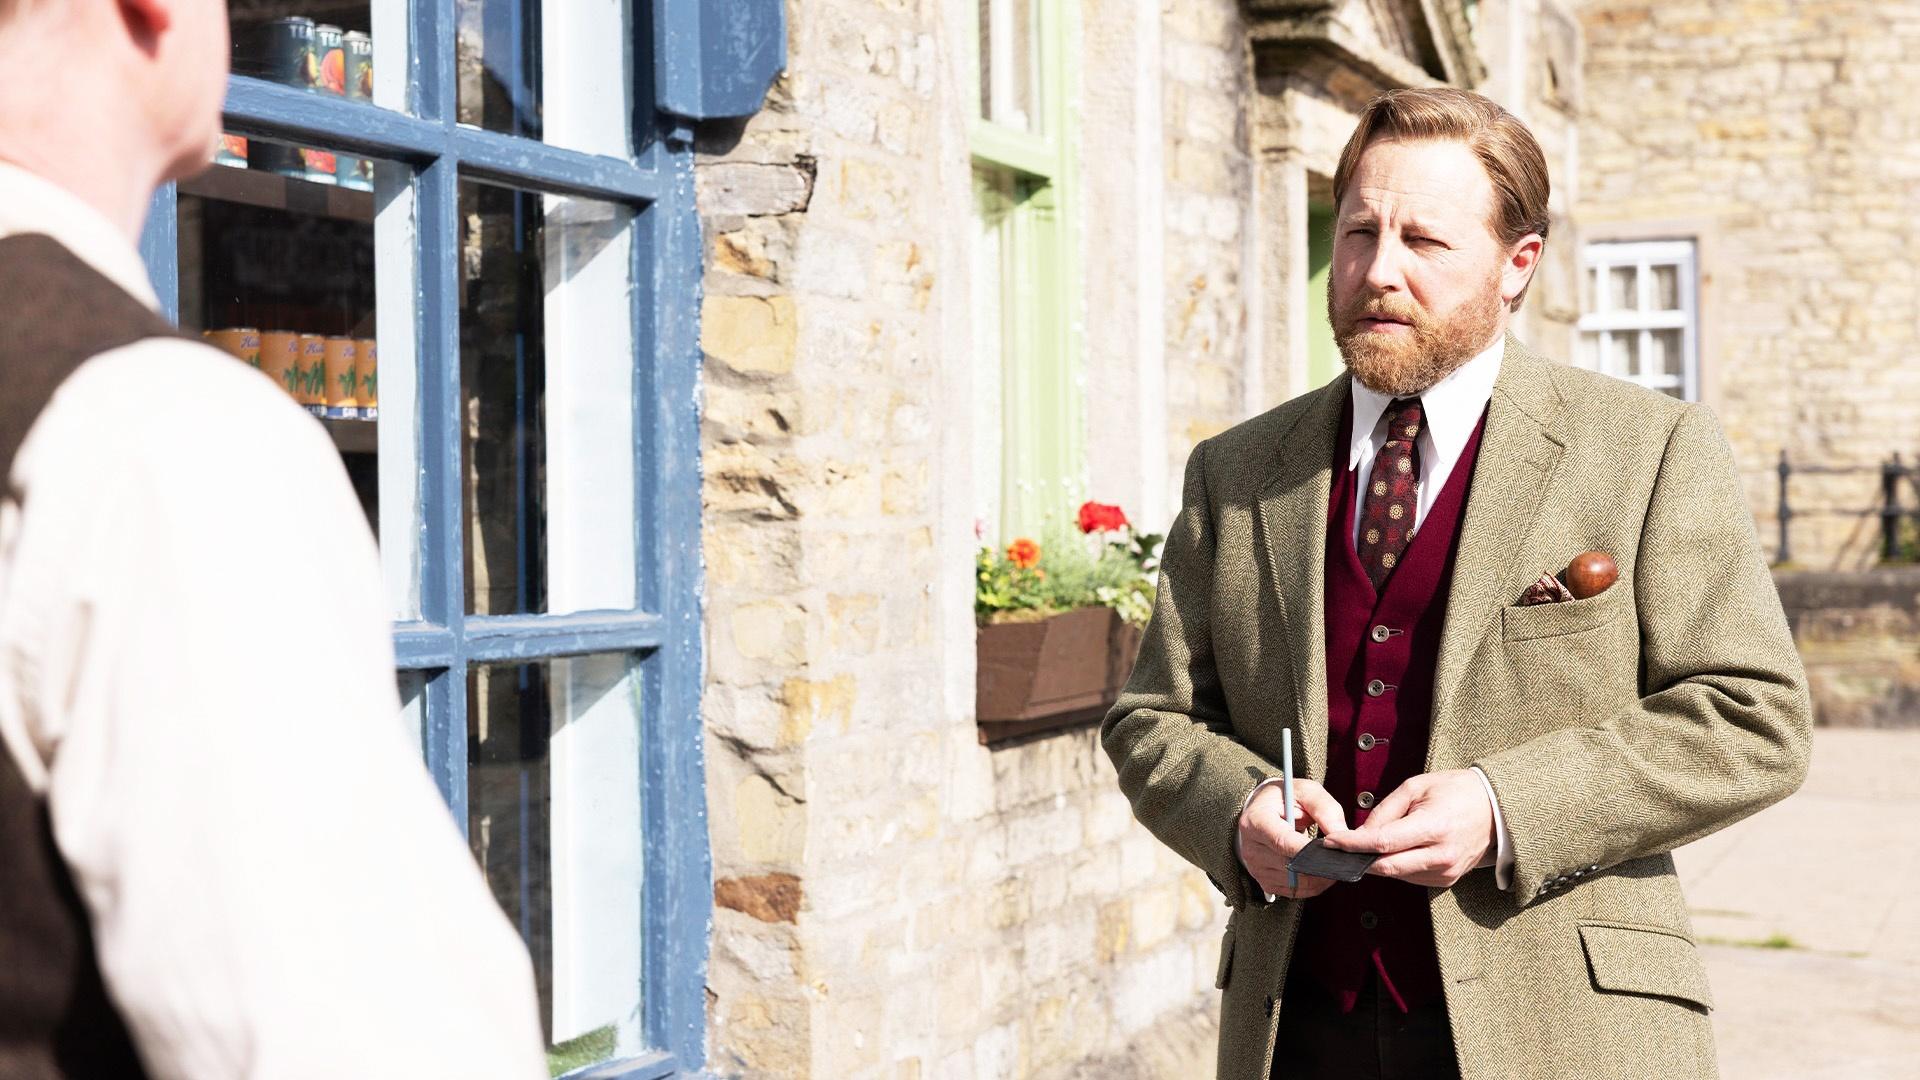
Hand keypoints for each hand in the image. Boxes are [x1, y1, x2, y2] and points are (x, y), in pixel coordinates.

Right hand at [1237, 779, 1349, 900]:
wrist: (1265, 809)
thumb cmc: (1285, 798)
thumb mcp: (1307, 792)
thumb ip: (1326, 810)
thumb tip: (1341, 837)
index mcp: (1256, 821)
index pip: (1283, 842)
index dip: (1309, 850)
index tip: (1332, 851)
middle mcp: (1251, 847)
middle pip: (1290, 865)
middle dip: (1319, 864)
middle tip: (1342, 857)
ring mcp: (1256, 867)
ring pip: (1295, 882)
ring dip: (1318, 876)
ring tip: (1331, 861)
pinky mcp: (1265, 881)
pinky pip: (1295, 891)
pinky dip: (1312, 884)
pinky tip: (1320, 871)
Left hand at [1321, 769, 1495, 888]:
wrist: (1496, 810)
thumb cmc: (1455, 791)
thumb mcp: (1416, 787)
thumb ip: (1385, 811)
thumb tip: (1360, 833)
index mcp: (1434, 827)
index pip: (1382, 843)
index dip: (1352, 844)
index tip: (1330, 842)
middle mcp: (1441, 855)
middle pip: (1386, 867)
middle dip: (1357, 859)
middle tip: (1336, 850)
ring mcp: (1445, 872)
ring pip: (1396, 874)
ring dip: (1376, 863)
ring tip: (1365, 846)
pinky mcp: (1446, 881)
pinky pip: (1410, 877)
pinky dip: (1395, 866)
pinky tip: (1393, 851)